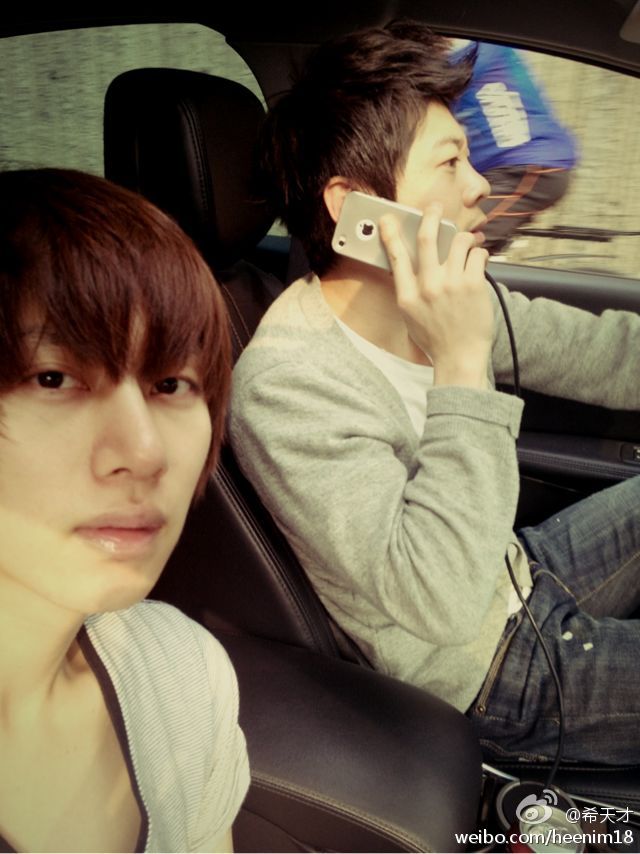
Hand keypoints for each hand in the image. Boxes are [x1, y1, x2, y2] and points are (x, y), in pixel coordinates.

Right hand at [379, 203, 492, 388]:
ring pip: (459, 242)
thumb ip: (408, 291)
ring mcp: (452, 285)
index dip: (391, 235)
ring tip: (467, 245)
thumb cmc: (435, 339)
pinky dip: (479, 254)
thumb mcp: (410, 317)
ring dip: (464, 239)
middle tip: (435, 207)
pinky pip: (478, 254)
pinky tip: (478, 261)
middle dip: (431, 216)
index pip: (397, 258)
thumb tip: (409, 266)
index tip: (388, 220)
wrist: (460, 357)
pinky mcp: (473, 285)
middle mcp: (428, 287)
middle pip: (428, 238)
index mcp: (407, 296)